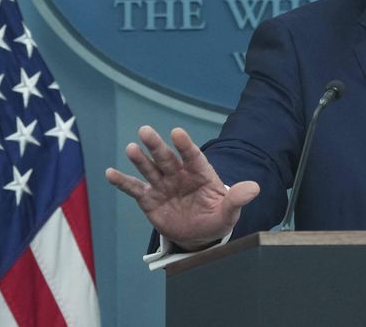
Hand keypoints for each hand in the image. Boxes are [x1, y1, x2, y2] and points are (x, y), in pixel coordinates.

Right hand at [105, 126, 259, 249]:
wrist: (198, 235)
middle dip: (157, 145)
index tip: (177, 132)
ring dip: (140, 159)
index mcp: (200, 174)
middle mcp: (180, 175)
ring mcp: (163, 185)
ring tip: (131, 148)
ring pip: (150, 168)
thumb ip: (237, 200)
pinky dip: (123, 182)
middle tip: (145, 130)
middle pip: (167, 158)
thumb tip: (254, 188)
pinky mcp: (150, 199)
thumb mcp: (228, 212)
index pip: (193, 156)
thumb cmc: (216, 218)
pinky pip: (135, 189)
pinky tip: (110, 173)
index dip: (185, 145)